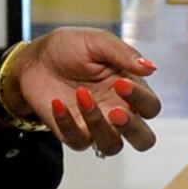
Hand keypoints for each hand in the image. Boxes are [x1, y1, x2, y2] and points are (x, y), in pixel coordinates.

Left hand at [6, 30, 161, 153]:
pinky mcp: (73, 133)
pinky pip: (78, 142)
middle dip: (133, 129)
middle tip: (115, 112)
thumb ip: (124, 54)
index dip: (141, 100)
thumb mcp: (97, 42)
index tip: (120, 83)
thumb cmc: (70, 48)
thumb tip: (152, 67)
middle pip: (143, 139)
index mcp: (131, 90)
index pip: (151, 107)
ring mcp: (96, 126)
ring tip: (81, 95)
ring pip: (112, 146)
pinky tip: (57, 102)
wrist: (35, 59)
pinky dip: (67, 123)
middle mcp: (118, 111)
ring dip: (98, 124)